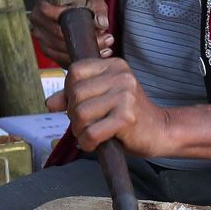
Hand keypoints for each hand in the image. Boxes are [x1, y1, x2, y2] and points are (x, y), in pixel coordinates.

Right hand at [28, 0, 112, 66]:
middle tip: (108, 40)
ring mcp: (40, 36)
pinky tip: (94, 56)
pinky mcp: (46, 48)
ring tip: (105, 49)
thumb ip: (97, 8)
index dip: (77, 27)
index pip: (56, 18)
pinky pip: (59, 59)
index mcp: (44, 4)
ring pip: (60, 51)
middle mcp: (38, 21)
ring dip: (83, 53)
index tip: (99, 31)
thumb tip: (102, 23)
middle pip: (59, 37)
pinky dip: (77, 59)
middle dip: (85, 42)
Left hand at [51, 55, 171, 154]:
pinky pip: (91, 132)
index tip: (80, 105)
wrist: (159, 131)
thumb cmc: (128, 116)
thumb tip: (50, 103)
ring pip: (80, 113)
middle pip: (75, 94)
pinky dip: (87, 143)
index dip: (69, 91)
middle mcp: (121, 76)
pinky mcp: (126, 117)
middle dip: (74, 114)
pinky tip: (95, 143)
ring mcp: (125, 96)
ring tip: (91, 133)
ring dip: (79, 130)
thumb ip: (75, 97)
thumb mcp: (102, 99)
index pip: (75, 71)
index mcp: (114, 66)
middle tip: (86, 124)